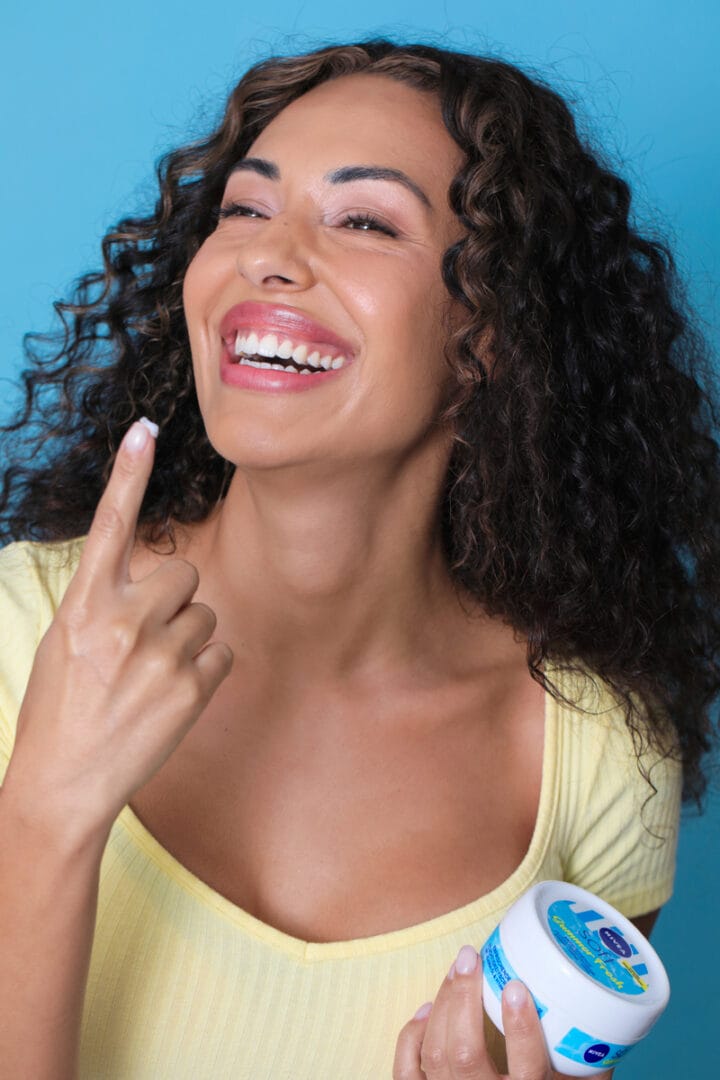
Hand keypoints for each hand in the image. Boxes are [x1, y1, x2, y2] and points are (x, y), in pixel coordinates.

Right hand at [5, 419, 232, 840]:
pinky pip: (222, 651)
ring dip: (189, 636)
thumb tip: (152, 583)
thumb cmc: (59, 711)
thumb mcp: (65, 644)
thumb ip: (105, 604)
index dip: (127, 475)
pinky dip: (206, 669)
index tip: (144, 429)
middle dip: (174, 600)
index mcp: (83, 605)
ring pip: (206, 613)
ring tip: (152, 675)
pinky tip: (172, 695)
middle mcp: (123, 621)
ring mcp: (160, 654)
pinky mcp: (192, 687)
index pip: (109, 526)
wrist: (64, 785)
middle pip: (184, 573)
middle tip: (146, 641)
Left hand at [394, 945, 611, 1079]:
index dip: (519, 1027)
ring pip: (436, 1055)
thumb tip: (606, 1012)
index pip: (526, 1068)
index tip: (516, 986)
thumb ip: (590, 1063)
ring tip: (457, 971)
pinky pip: (407, 1072)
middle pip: (464, 1054)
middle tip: (470, 957)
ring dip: (442, 1004)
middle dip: (463, 998)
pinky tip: (427, 1009)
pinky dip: (412, 1036)